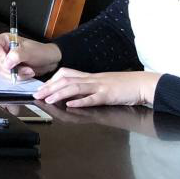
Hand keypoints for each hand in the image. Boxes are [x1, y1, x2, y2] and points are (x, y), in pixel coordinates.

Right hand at [0, 32, 60, 80]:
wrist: (50, 61)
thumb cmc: (41, 51)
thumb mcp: (29, 52)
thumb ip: (16, 56)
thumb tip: (5, 64)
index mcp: (5, 40)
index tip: (10, 60)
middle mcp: (3, 50)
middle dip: (12, 68)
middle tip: (25, 68)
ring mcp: (7, 60)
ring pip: (3, 71)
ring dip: (17, 74)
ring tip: (29, 70)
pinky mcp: (11, 69)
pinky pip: (9, 77)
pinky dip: (19, 77)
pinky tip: (28, 73)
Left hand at [34, 68, 160, 108]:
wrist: (143, 84)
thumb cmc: (124, 85)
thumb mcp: (102, 84)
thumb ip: (88, 87)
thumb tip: (72, 94)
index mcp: (90, 76)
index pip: (65, 74)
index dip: (51, 80)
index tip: (40, 88)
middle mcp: (92, 79)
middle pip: (66, 80)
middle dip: (49, 87)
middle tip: (36, 95)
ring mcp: (100, 86)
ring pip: (75, 87)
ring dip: (60, 93)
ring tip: (48, 99)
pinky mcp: (109, 95)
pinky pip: (93, 98)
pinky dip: (81, 101)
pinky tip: (71, 105)